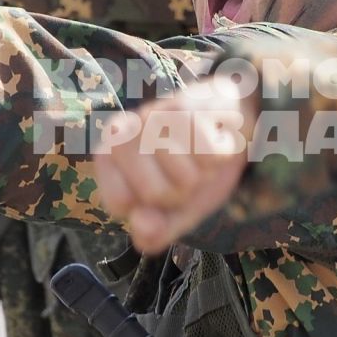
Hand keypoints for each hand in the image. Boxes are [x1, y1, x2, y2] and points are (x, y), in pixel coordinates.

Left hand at [94, 77, 252, 253]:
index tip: (159, 193)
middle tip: (186, 171)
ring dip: (204, 173)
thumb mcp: (173, 211)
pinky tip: (214, 138)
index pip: (119, 202)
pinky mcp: (187, 105)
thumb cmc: (193, 168)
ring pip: (185, 178)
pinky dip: (221, 153)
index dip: (149, 208)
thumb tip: (140, 225)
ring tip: (200, 155)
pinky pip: (208, 155)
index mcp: (108, 158)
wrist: (228, 121)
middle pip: (154, 193)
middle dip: (180, 192)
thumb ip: (154, 231)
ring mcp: (152, 115)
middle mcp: (123, 132)